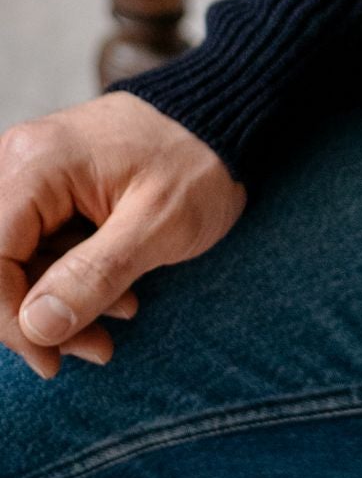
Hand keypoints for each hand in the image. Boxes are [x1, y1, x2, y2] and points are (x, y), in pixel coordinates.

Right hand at [0, 93, 244, 378]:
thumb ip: (94, 275)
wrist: (224, 118)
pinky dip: (72, 277)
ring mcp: (32, 175)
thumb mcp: (159, 225)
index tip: (51, 360)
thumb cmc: (200, 161)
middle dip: (40, 317)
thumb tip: (36, 327)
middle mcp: (19, 163)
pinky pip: (41, 245)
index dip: (11, 320)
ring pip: (17, 260)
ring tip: (125, 314)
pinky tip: (120, 294)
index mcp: (37, 165)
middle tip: (97, 348)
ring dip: (61, 302)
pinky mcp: (50, 190)